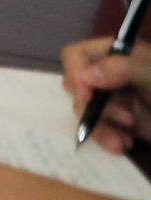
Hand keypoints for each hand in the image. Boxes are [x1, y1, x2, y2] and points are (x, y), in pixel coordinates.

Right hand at [62, 37, 144, 156]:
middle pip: (77, 87)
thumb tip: (85, 76)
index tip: (87, 95)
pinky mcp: (118, 124)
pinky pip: (98, 130)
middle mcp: (110, 75)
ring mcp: (114, 100)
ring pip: (85, 112)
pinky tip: (124, 145)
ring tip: (124, 141)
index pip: (77, 55)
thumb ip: (124, 70)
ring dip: (102, 128)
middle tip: (122, 118)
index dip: (75, 73)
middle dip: (93, 107)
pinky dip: (107, 138)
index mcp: (118, 54)